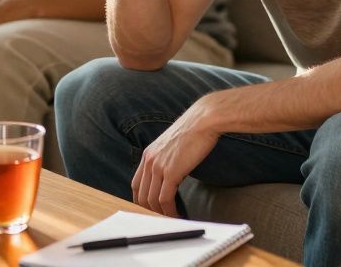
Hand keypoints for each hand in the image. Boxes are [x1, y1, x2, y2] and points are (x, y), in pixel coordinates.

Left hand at [130, 97, 219, 216]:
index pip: (136, 184)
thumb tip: (171, 174)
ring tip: (172, 220)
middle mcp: (149, 160)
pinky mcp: (171, 171)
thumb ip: (167, 159)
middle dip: (151, 211)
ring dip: (161, 214)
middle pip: (141, 195)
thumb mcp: (173, 145)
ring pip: (152, 200)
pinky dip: (170, 211)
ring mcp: (158, 166)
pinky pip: (165, 199)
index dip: (142, 200)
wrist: (203, 120)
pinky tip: (178, 215)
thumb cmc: (194, 131)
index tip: (152, 209)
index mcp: (148, 154)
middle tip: (163, 219)